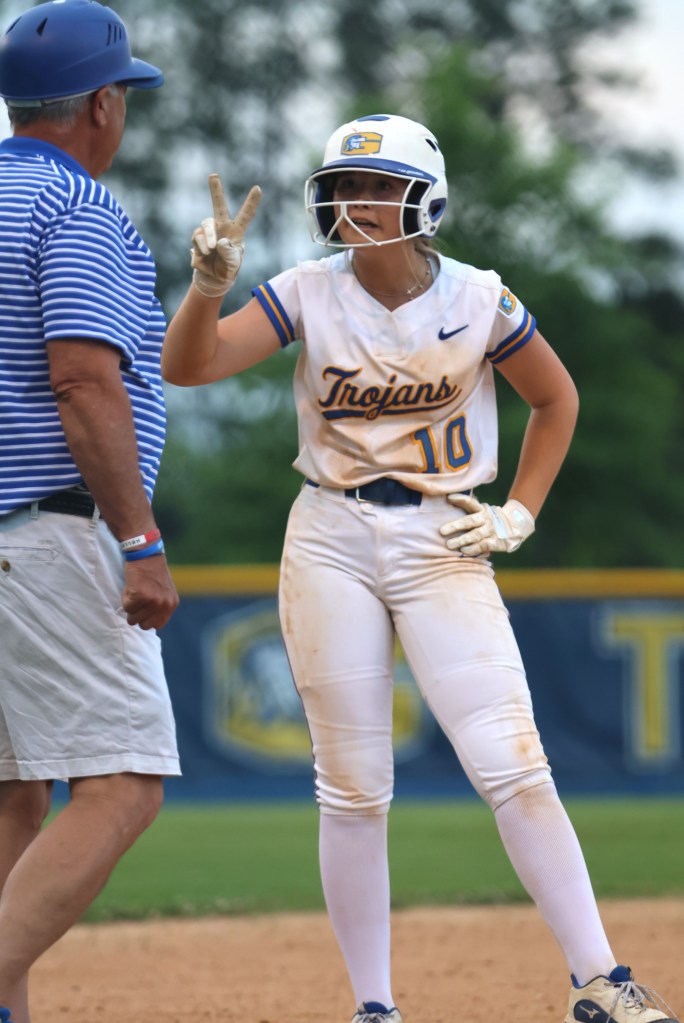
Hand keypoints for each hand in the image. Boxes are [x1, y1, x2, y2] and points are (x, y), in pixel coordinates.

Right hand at [121, 557, 179, 630]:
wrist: (146, 554)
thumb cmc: (151, 572)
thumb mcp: (163, 591)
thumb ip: (159, 607)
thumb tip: (148, 623)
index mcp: (172, 604)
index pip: (156, 625)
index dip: (146, 618)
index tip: (142, 609)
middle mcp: (164, 604)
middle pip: (144, 625)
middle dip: (137, 614)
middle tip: (137, 599)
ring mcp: (153, 601)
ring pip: (133, 618)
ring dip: (130, 606)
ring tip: (135, 591)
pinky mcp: (140, 595)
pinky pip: (126, 607)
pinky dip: (125, 598)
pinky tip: (131, 586)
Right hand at [191, 174, 261, 297]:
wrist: (214, 278)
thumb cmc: (228, 268)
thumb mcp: (233, 262)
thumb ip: (229, 252)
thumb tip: (220, 241)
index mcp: (237, 231)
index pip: (246, 214)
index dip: (251, 202)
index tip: (258, 188)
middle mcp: (222, 227)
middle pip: (219, 206)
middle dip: (215, 190)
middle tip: (213, 175)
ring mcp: (210, 232)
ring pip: (206, 223)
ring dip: (209, 236)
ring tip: (212, 249)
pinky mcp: (198, 238)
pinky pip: (198, 236)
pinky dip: (201, 245)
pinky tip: (205, 253)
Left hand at [440, 494, 534, 555]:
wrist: (515, 527)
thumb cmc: (488, 520)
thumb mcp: (481, 512)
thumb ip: (467, 509)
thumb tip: (446, 500)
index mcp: (482, 510)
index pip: (470, 503)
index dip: (460, 499)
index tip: (449, 498)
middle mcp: (486, 519)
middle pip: (469, 521)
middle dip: (455, 526)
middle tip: (441, 531)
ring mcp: (492, 531)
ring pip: (475, 535)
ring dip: (462, 540)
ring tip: (449, 544)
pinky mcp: (497, 542)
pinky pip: (484, 545)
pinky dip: (473, 548)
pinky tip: (464, 550)